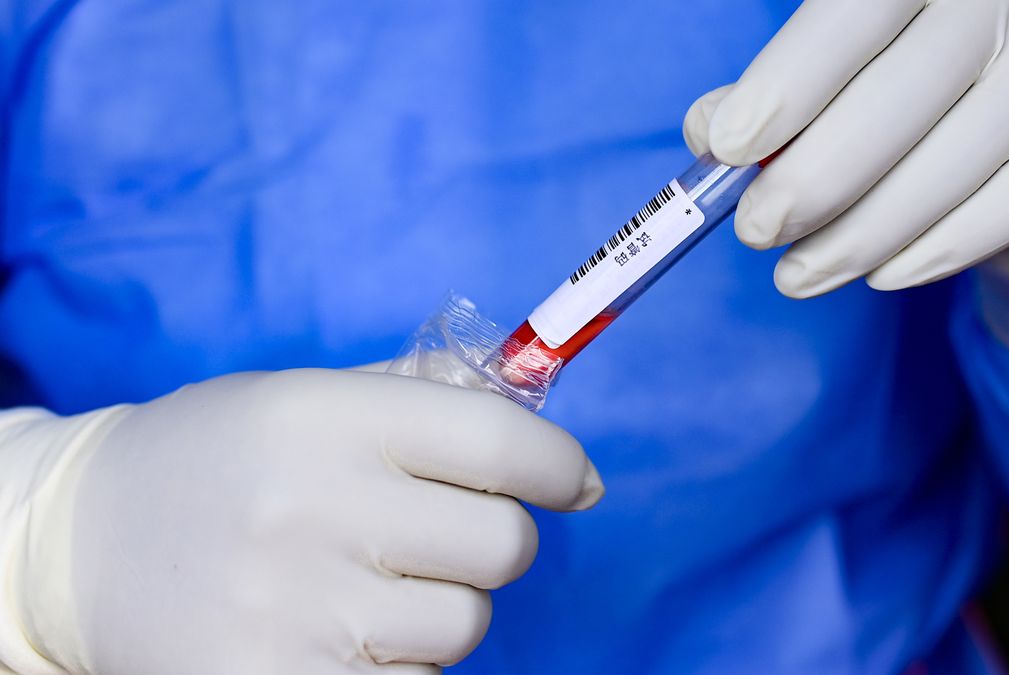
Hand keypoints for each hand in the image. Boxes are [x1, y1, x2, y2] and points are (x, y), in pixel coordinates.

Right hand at [0, 369, 601, 673]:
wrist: (81, 545)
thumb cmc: (215, 458)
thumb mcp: (306, 398)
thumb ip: (420, 397)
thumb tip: (543, 425)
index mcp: (326, 418)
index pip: (499, 441)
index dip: (558, 464)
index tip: (572, 480)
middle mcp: (316, 509)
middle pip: (502, 544)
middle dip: (493, 536)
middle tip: (442, 530)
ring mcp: (300, 610)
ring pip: (465, 623)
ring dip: (444, 604)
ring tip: (368, 580)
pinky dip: (400, 658)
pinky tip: (340, 628)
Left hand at [684, 0, 1008, 296]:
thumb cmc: (917, 101)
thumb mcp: (843, 81)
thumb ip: (775, 99)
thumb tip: (711, 134)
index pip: (853, 15)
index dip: (787, 83)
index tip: (729, 147)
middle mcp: (1008, 0)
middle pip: (892, 105)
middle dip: (807, 183)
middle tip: (757, 231)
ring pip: (935, 177)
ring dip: (851, 241)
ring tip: (798, 274)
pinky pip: (989, 221)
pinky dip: (919, 258)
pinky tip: (879, 273)